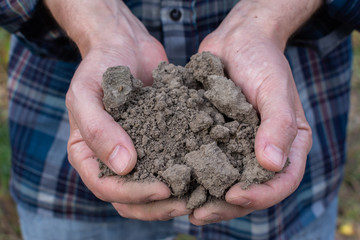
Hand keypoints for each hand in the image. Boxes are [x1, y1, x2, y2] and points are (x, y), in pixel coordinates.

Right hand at [45, 0, 190, 219]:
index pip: (106, 187)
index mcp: (88, 154)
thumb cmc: (100, 66)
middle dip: (157, 205)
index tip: (163, 189)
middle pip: (131, 198)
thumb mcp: (87, 93)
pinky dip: (187, 172)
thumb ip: (98, 130)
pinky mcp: (159, 141)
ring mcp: (137, 152)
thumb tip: (123, 167)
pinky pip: (171, 162)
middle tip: (188, 202)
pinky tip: (207, 170)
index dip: (133, 194)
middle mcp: (112, 159)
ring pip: (153, 187)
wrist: (125, 44)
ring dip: (174, 196)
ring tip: (201, 194)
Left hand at [189, 0, 319, 224]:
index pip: (282, 181)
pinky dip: (192, 173)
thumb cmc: (262, 60)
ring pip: (225, 180)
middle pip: (250, 189)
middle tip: (199, 213)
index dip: (261, 195)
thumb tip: (271, 164)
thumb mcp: (274, 88)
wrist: (236, 41)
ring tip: (181, 206)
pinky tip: (171, 179)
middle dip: (226, 205)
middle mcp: (262, 151)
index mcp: (287, 144)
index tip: (235, 195)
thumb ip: (279, 124)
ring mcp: (237, 146)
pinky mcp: (215, 138)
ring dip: (205, 196)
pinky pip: (206, 161)